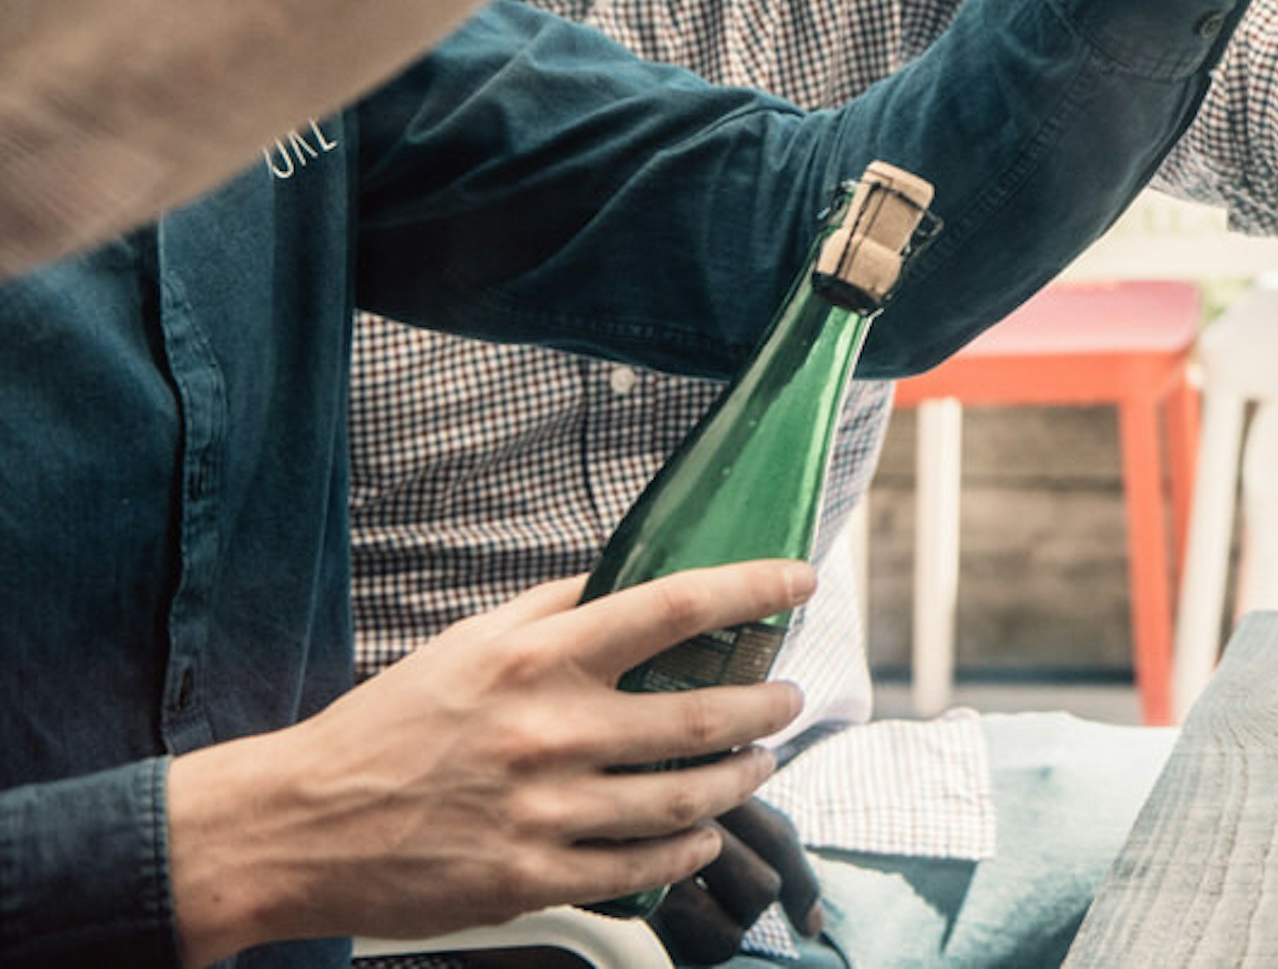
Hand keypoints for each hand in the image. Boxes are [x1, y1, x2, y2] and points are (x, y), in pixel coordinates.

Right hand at [166, 563, 812, 956]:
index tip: (801, 582)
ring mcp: (544, 813)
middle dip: (764, 707)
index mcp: (537, 661)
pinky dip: (688, 850)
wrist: (298, 826)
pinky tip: (703, 836)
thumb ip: (555, 608)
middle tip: (786, 700)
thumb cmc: (388, 727)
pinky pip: (640, 867)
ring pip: (685, 799)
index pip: (674, 607)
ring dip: (740, 779)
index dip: (753, 590)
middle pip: (701, 717)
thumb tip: (631, 575)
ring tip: (758, 763)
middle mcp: (550, 733)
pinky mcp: (530, 879)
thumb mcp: (469, 642)